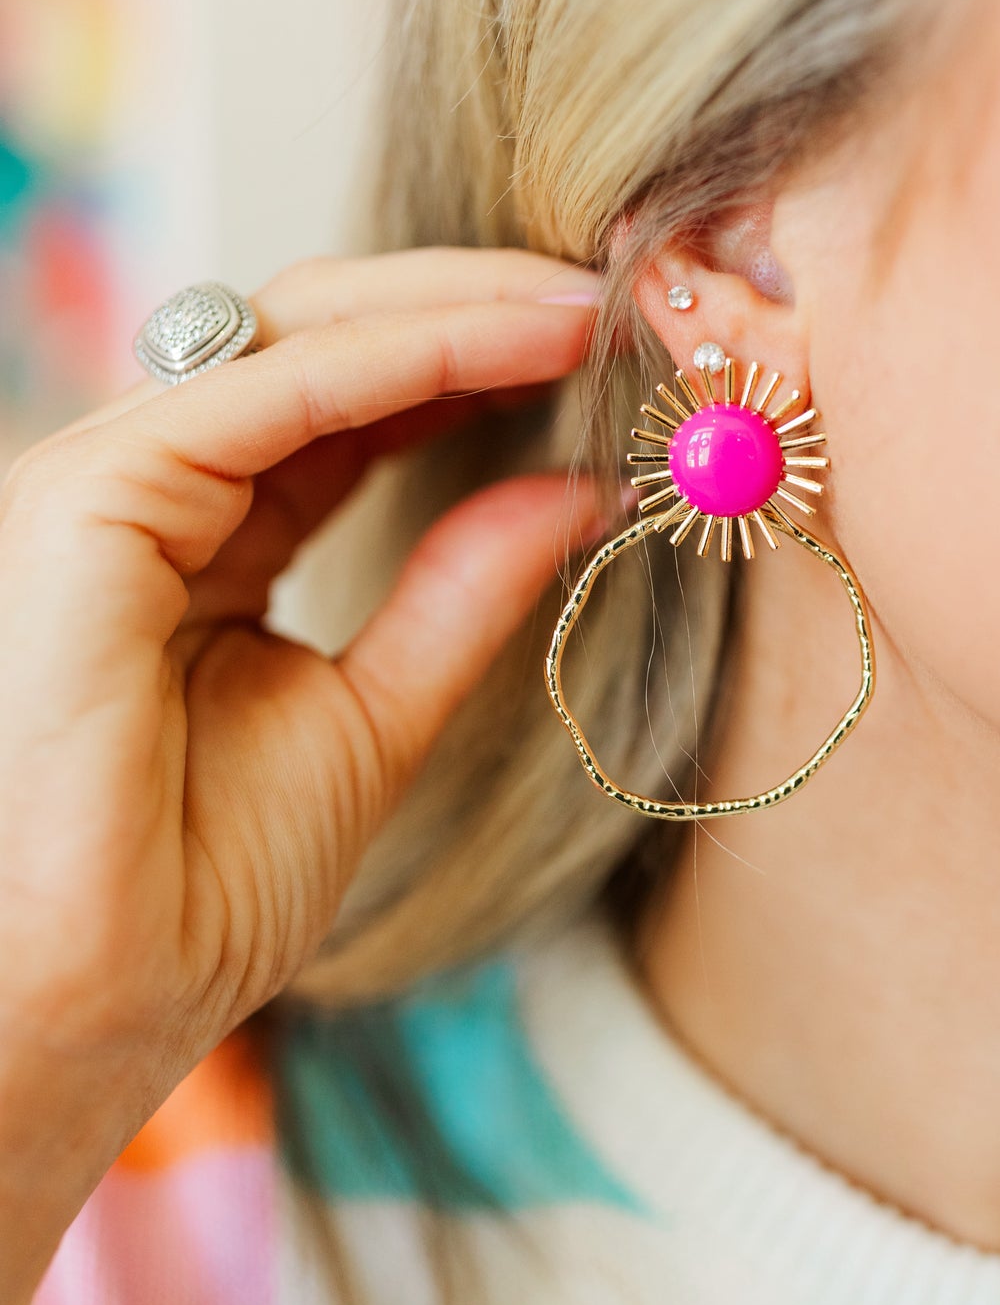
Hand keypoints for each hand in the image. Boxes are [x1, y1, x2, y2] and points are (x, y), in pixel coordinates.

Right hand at [0, 248, 604, 1304]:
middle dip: (467, 309)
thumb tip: (575, 491)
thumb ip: (458, 596)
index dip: (468, 367)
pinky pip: (276, 387)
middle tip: (604, 303)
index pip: (344, 408)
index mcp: (202, 543)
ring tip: (584, 305)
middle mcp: (148, 493)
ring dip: (455, 308)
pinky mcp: (95, 492)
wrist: (89, 1001)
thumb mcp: (371, 719)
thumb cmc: (193, 893)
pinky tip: (517, 340)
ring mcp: (110, 483)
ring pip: (297, 334)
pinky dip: (408, 352)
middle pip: (320, 343)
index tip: (597, 355)